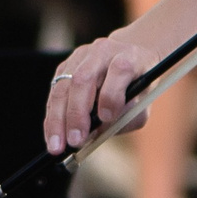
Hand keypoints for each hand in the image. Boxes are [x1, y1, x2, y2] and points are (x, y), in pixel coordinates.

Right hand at [44, 0, 196, 154]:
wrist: (129, 56)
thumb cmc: (138, 85)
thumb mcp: (144, 101)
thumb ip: (128, 117)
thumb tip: (98, 131)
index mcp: (129, 56)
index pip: (120, 70)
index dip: (112, 95)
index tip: (106, 117)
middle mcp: (103, 52)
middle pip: (84, 79)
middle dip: (77, 113)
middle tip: (75, 140)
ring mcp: (81, 56)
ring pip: (63, 86)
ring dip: (58, 119)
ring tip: (57, 145)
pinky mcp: (65, 65)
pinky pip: (54, 92)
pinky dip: (52, 116)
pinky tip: (52, 135)